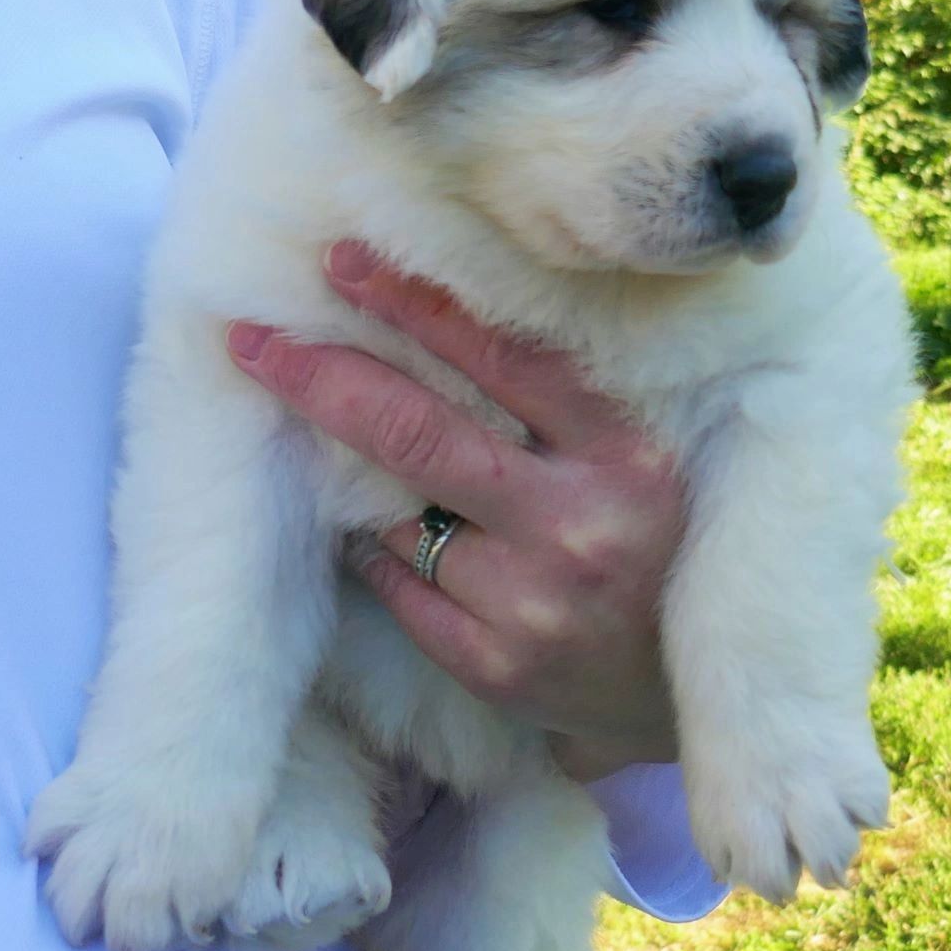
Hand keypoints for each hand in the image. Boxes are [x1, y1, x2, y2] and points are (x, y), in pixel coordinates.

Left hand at [227, 241, 681, 781]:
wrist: (696, 688)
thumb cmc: (664, 546)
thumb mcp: (643, 460)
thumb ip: (566, 404)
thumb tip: (435, 325)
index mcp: (629, 455)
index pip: (506, 360)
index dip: (418, 305)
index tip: (346, 263)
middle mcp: (580, 526)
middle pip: (421, 436)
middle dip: (325, 379)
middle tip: (255, 339)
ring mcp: (533, 605)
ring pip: (399, 516)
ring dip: (350, 473)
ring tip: (312, 432)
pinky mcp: (495, 666)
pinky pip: (400, 586)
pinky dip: (376, 547)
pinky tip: (369, 523)